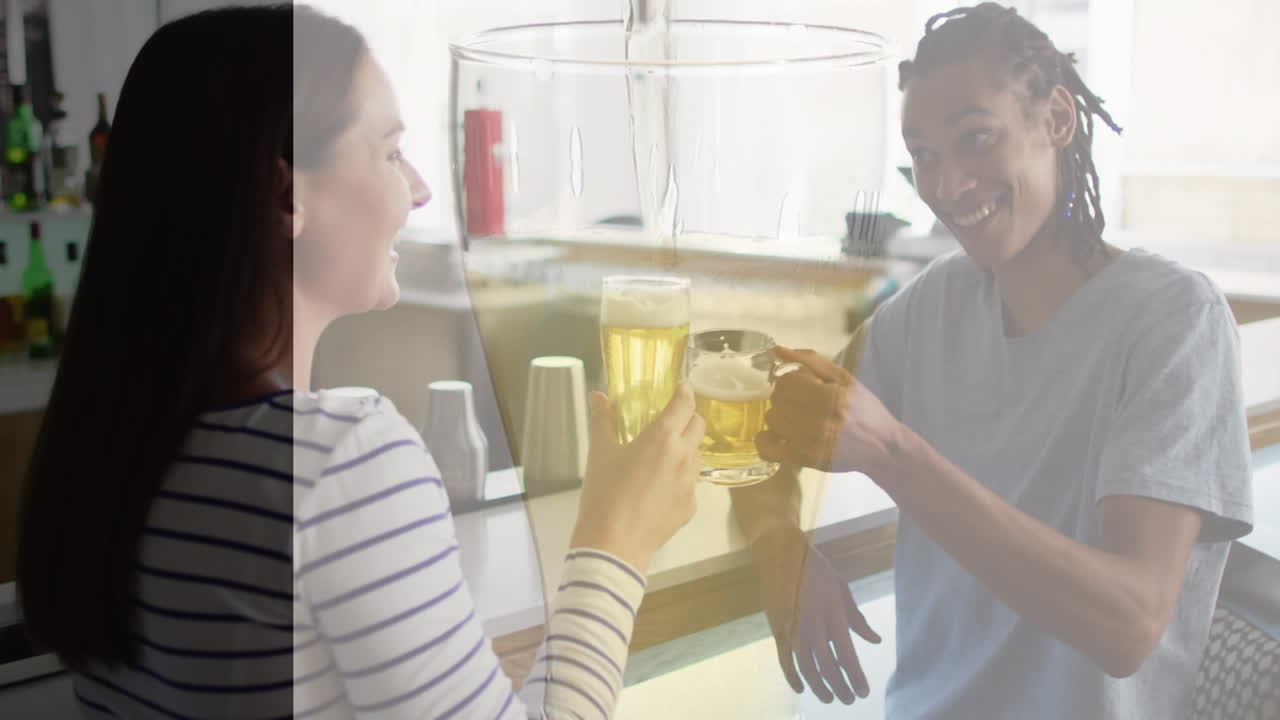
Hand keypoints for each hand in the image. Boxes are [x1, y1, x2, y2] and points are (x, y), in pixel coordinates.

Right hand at [571, 384, 704, 573]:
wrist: (614, 544)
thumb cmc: (604, 495)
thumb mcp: (600, 453)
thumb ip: (602, 420)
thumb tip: (598, 396)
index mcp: (662, 437)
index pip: (684, 404)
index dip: (684, 392)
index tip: (680, 387)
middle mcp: (684, 456)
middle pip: (699, 425)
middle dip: (688, 418)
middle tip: (670, 421)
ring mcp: (691, 483)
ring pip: (697, 454)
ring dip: (686, 448)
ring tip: (663, 456)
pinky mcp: (691, 506)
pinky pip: (691, 482)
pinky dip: (680, 477)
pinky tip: (659, 487)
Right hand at [755, 525, 881, 704]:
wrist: (781, 555)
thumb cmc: (816, 571)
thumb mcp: (842, 590)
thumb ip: (857, 619)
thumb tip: (876, 640)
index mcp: (833, 614)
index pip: (846, 654)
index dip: (856, 677)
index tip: (864, 692)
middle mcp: (813, 625)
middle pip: (827, 666)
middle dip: (840, 687)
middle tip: (849, 700)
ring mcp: (793, 628)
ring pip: (806, 667)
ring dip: (819, 687)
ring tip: (830, 698)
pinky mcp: (778, 629)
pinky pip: (785, 659)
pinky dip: (792, 677)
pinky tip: (802, 688)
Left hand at [758, 346, 902, 474]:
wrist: (882, 447)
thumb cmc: (865, 410)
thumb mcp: (845, 378)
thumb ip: (811, 361)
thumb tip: (777, 349)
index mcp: (830, 397)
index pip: (787, 382)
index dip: (792, 380)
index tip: (803, 386)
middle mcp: (818, 421)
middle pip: (777, 399)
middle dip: (785, 396)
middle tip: (801, 402)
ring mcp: (808, 442)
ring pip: (771, 419)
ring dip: (780, 415)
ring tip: (796, 418)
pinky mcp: (803, 460)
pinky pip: (767, 449)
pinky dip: (765, 440)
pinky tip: (778, 435)